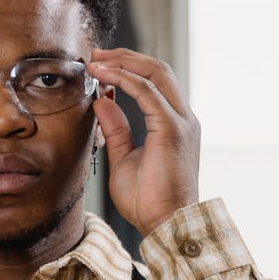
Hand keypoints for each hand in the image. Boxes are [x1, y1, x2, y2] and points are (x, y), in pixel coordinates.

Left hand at [88, 49, 199, 236]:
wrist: (165, 224)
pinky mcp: (172, 129)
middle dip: (125, 57)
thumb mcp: (124, 159)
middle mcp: (183, 118)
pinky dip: (124, 78)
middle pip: (158, 70)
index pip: (155, 83)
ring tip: (96, 61)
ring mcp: (180, 122)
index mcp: (175, 125)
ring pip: (155, 73)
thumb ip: (116, 130)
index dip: (128, 69)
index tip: (100, 67)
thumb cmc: (147, 202)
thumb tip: (103, 103)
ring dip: (123, 62)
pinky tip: (103, 77)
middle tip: (95, 55)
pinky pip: (147, 92)